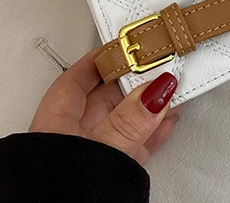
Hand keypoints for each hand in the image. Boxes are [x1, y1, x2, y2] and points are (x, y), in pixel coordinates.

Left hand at [29, 48, 179, 165]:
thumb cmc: (55, 196)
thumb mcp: (100, 149)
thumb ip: (130, 120)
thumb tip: (156, 87)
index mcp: (56, 121)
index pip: (78, 77)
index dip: (103, 57)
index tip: (128, 42)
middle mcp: (71, 137)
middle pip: (105, 97)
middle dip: (134, 78)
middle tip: (160, 60)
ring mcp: (89, 158)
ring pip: (122, 121)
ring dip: (148, 104)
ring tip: (174, 88)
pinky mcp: (106, 177)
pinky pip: (132, 145)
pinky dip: (150, 131)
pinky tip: (167, 121)